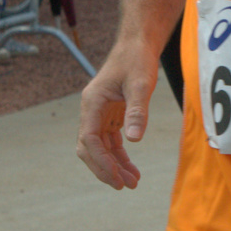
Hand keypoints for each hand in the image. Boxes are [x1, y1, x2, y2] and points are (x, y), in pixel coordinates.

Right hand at [76, 44, 158, 189]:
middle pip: (90, 149)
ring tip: (131, 182)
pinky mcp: (111, 114)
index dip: (101, 160)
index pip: (89, 140)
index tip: (116, 176)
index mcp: (92, 103)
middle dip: (105, 168)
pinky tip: (131, 168)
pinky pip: (111, 140)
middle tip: (123, 185)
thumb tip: (134, 140)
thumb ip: (137, 110)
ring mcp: (100, 113)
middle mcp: (92, 110)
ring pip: (102, 147)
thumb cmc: (137, 59)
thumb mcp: (141, 83)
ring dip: (114, 165)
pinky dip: (120, 155)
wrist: (138, 44)